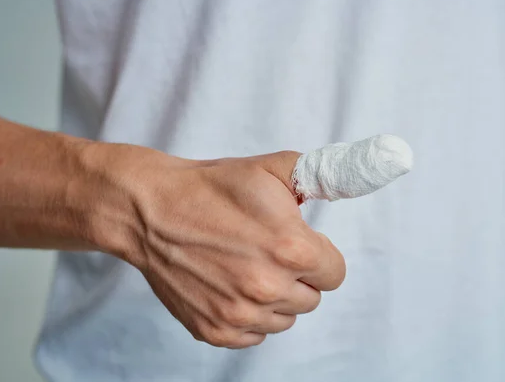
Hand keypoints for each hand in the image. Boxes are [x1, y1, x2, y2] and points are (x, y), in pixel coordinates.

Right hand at [87, 144, 345, 348]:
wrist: (150, 209)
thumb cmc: (210, 188)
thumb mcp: (272, 169)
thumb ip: (320, 177)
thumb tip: (354, 178)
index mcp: (292, 250)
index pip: (335, 275)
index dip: (319, 257)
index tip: (300, 246)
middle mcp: (268, 289)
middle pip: (311, 299)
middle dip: (297, 277)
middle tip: (266, 252)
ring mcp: (239, 314)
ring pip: (283, 319)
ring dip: (273, 299)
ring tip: (245, 267)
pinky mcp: (213, 330)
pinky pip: (253, 335)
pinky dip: (247, 316)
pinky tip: (229, 285)